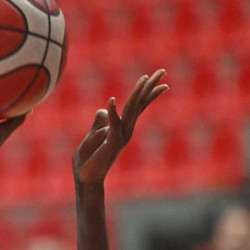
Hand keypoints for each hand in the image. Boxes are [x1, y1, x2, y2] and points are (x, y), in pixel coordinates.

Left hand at [73, 69, 167, 187]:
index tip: (161, 79)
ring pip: (131, 111)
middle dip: (150, 87)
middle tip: (163, 71)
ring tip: (144, 79)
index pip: (138, 106)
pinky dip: (111, 113)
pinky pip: (112, 125)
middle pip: (139, 104)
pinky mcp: (111, 143)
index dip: (148, 92)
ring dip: (137, 93)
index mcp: (122, 127)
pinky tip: (110, 101)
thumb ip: (100, 122)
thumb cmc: (88, 159)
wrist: (85, 178)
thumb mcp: (92, 135)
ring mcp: (120, 136)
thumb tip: (103, 110)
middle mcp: (125, 130)